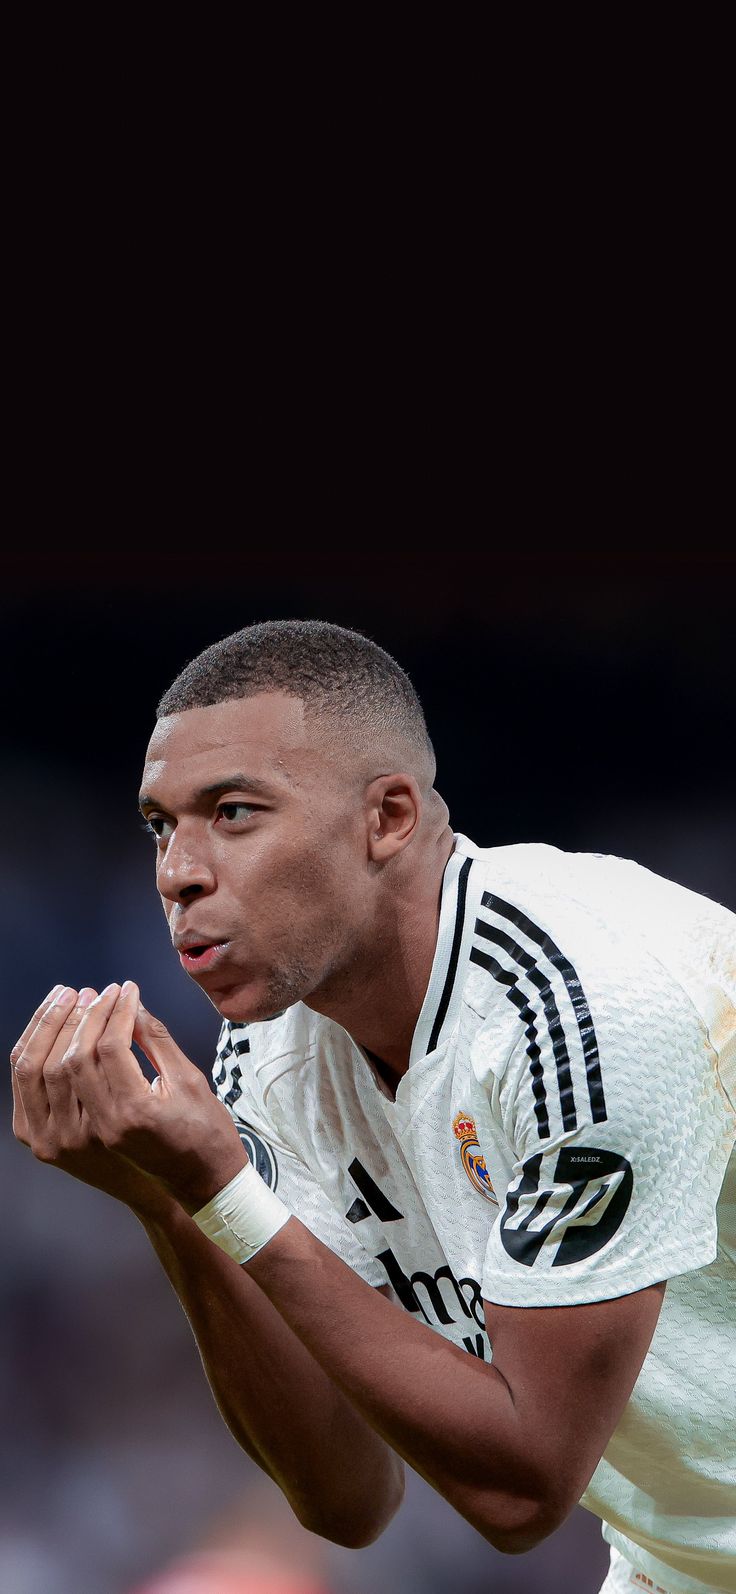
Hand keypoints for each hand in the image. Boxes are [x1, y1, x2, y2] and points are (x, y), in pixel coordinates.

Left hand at [11, 983, 246, 1212]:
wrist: (201, 1181)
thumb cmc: (205, 1130)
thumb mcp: (190, 1079)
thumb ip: (157, 1039)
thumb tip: (132, 1003)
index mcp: (137, 1111)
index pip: (112, 1046)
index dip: (117, 1010)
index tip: (127, 989)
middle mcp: (106, 1125)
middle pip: (76, 1058)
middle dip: (85, 1016)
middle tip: (99, 991)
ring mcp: (87, 1135)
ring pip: (54, 1074)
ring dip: (60, 1032)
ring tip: (76, 1003)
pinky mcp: (78, 1138)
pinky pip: (49, 1093)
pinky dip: (49, 1058)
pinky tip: (62, 1034)